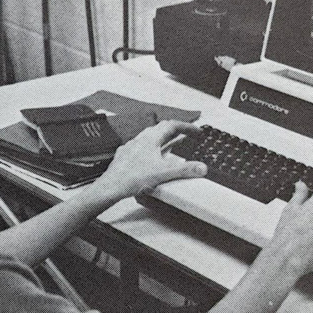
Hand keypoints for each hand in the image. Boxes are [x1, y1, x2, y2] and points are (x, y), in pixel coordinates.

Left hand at [88, 121, 207, 202]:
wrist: (111, 186)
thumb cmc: (131, 178)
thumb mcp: (163, 173)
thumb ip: (184, 170)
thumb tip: (201, 167)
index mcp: (150, 139)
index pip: (172, 125)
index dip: (186, 126)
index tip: (195, 130)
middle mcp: (140, 139)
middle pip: (161, 129)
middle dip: (176, 130)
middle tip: (186, 134)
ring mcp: (132, 147)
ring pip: (150, 137)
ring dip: (164, 139)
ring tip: (173, 143)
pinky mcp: (126, 156)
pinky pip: (142, 147)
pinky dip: (152, 149)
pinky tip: (152, 157)